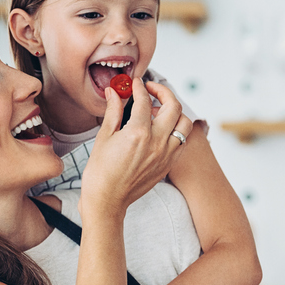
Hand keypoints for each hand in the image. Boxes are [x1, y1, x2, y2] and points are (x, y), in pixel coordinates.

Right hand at [81, 78, 191, 214]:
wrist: (107, 200)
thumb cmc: (100, 172)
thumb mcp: (104, 137)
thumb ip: (113, 111)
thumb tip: (114, 92)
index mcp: (138, 133)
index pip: (144, 100)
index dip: (139, 87)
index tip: (135, 84)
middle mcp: (156, 142)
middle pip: (173, 106)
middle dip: (163, 92)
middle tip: (152, 90)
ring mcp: (165, 155)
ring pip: (184, 124)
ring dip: (174, 112)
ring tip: (159, 112)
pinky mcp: (168, 165)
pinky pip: (181, 142)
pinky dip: (175, 131)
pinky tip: (161, 130)